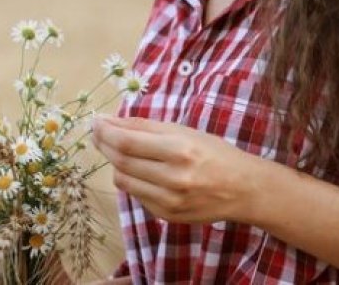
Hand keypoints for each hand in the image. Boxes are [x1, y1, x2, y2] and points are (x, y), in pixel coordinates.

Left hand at [91, 115, 261, 224]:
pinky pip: (136, 194)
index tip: (96, 121)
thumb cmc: (214, 153)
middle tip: (97, 132)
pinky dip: (131, 179)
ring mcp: (168, 201)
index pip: (127, 142)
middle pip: (121, 161)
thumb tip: (110, 121)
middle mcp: (173, 178)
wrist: (242, 189)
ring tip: (116, 148)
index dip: (106, 132)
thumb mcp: (184, 131)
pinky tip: (138, 169)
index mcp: (180, 150)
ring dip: (114, 163)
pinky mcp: (166, 216)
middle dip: (104, 144)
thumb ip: (146, 127)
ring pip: (123, 180)